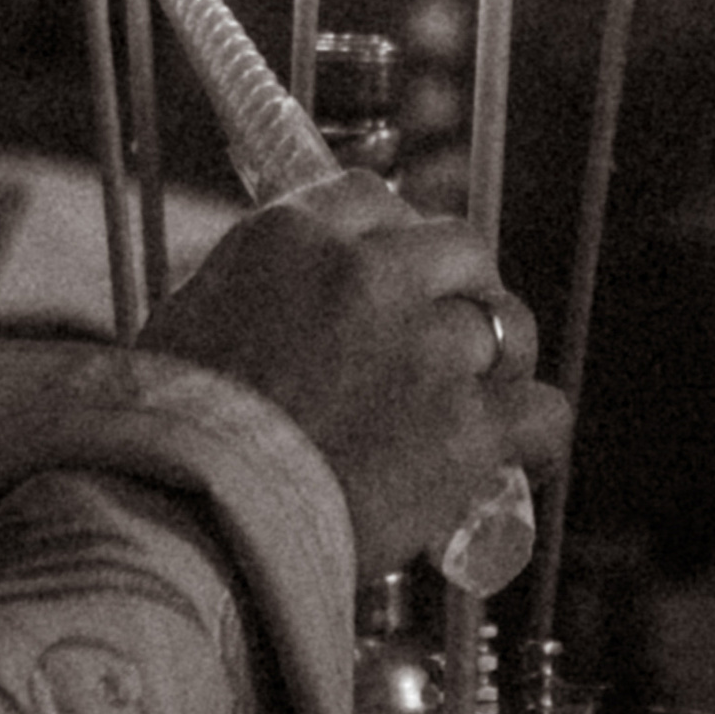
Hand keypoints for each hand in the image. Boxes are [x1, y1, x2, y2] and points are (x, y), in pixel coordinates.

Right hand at [138, 171, 571, 578]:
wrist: (191, 515)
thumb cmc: (172, 432)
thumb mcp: (193, 317)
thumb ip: (255, 289)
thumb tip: (287, 300)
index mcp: (294, 235)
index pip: (374, 198)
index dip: (394, 239)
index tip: (393, 275)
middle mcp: (370, 273)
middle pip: (460, 248)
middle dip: (460, 291)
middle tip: (443, 340)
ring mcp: (426, 347)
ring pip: (506, 325)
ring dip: (495, 363)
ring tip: (474, 405)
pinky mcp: (467, 427)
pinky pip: (543, 411)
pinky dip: (534, 434)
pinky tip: (514, 457)